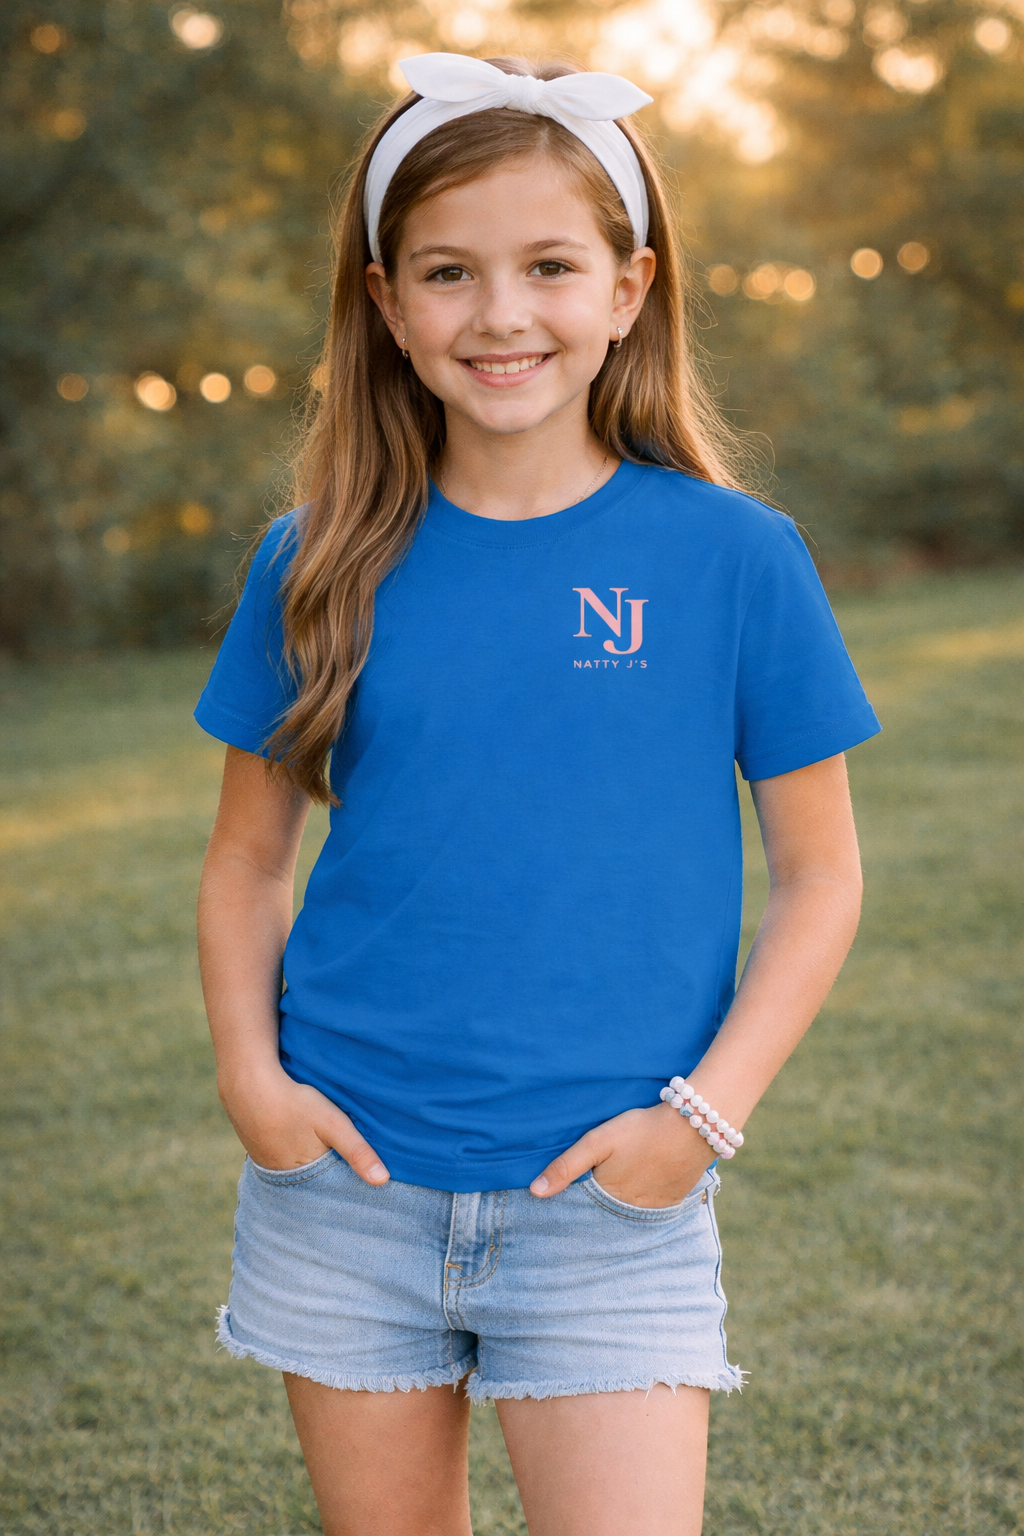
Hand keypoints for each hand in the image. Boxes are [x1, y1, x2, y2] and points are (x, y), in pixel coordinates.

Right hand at [218, 1064, 389, 1184]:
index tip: (367, 1186)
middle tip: (348, 1168)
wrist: (247, 1085)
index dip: (349, 1186)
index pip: (333, 1192)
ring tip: (329, 1156)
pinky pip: (285, 1159)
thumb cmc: (292, 1103)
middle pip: (317, 1183)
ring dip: (315, 1166)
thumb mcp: (332, 1124)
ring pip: (301, 1172)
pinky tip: (303, 1143)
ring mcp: (269, 1166)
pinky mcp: (260, 1151)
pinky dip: (297, 1154)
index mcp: (305, 1179)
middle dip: (332, 1179)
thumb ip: (357, 1151)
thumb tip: (383, 1181)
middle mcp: (284, 1180)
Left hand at [529, 1102, 713, 1206]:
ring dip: (618, 1207)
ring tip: (614, 1190)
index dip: (573, 1207)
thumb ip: (567, 1166)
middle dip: (595, 1210)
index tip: (560, 1206)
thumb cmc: (641, 1130)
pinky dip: (641, 1202)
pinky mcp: (672, 1201)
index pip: (583, 1212)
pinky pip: (650, 1209)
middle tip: (590, 1194)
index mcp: (608, 1199)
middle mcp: (630, 1212)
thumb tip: (535, 1192)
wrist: (693, 1127)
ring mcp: (654, 1209)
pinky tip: (639, 1187)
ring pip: (627, 1213)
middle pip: (606, 1214)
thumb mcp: (598, 1141)